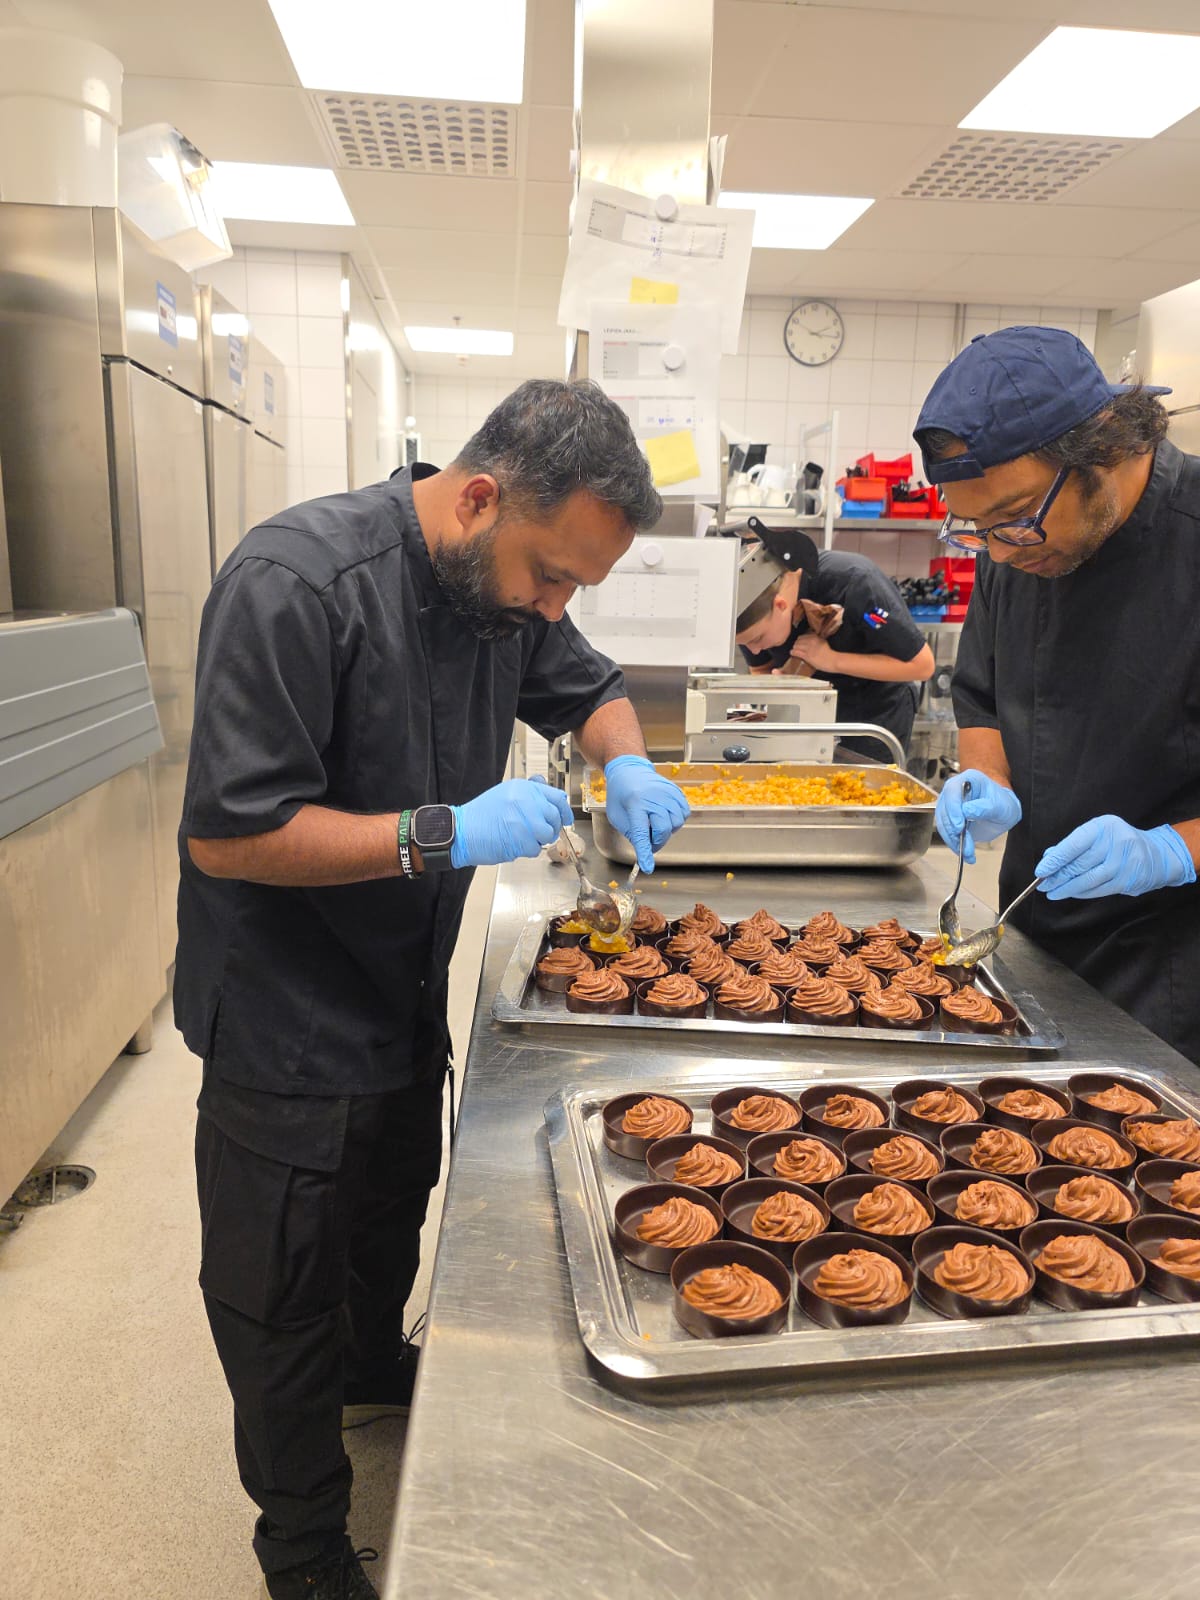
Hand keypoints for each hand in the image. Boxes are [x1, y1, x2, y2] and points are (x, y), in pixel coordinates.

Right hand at [451, 778, 572, 868]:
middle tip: (537, 832)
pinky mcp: (520, 838)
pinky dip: (526, 850)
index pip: (557, 797)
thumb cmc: (482, 815)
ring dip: (538, 840)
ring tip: (521, 837)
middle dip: (549, 828)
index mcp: (523, 788)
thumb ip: (529, 795)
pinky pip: (535, 848)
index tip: (566, 819)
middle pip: (554, 817)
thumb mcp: (506, 794)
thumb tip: (551, 796)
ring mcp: (523, 820)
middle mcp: (525, 801)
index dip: (564, 811)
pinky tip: (513, 843)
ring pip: (548, 834)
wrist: (462, 831)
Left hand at [603, 755, 689, 872]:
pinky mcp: (676, 791)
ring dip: (666, 830)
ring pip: (676, 823)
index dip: (645, 852)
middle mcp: (653, 797)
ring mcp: (667, 792)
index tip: (647, 867)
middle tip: (649, 842)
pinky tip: (664, 816)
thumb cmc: (621, 795)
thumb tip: (647, 849)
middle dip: (657, 842)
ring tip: (655, 824)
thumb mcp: (617, 816)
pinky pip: (684, 814)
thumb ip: (632, 833)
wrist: (629, 771)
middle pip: (663, 829)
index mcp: (634, 803)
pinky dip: (676, 820)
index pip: (641, 832)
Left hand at [788, 634, 836, 672]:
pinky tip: (791, 653)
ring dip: (794, 648)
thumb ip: (817, 640)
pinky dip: (793, 652)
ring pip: (796, 646)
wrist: (833, 660)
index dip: (800, 640)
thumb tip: (811, 640)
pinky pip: (796, 652)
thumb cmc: (829, 653)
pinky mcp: (807, 655)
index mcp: (815, 637)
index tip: (799, 643)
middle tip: (796, 647)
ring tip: (793, 650)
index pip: (803, 636)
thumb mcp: (823, 642)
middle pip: (798, 641)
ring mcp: (808, 648)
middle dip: (796, 644)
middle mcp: (811, 641)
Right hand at [935, 769, 1021, 864]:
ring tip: (968, 852)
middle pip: (944, 810)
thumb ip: (985, 807)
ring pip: (943, 824)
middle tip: (965, 845)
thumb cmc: (1002, 803)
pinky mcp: (950, 819)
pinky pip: (947, 832)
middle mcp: (955, 791)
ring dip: (954, 840)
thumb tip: (967, 811)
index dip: (953, 809)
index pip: (952, 791)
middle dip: (954, 830)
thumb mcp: (1001, 805)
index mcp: (968, 780)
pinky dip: (954, 844)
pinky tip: (965, 852)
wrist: (1001, 811)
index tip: (959, 826)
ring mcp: (950, 805)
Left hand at [1036, 816, 1195, 900]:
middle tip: (1043, 885)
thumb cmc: (1117, 842)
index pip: (1073, 845)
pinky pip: (1098, 890)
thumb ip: (1074, 845)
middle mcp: (1115, 843)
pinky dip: (1081, 893)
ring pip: (1087, 880)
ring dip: (1066, 889)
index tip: (1040, 871)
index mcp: (1103, 827)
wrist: (1156, 854)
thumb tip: (1049, 859)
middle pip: (1078, 864)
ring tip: (1052, 893)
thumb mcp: (1097, 835)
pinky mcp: (1127, 880)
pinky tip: (1071, 893)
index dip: (1055, 860)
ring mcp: (1123, 863)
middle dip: (1056, 877)